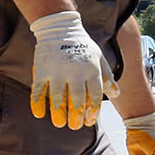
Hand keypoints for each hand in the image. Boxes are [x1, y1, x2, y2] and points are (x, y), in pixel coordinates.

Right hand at [28, 11, 116, 127]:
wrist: (60, 29)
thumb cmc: (82, 45)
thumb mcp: (99, 58)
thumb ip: (107, 76)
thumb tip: (116, 94)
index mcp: (91, 70)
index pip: (94, 95)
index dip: (92, 111)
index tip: (89, 122)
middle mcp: (75, 72)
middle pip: (77, 100)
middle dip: (76, 116)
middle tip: (74, 126)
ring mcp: (57, 71)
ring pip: (58, 98)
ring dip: (59, 114)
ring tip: (59, 124)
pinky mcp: (41, 70)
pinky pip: (38, 90)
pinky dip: (37, 103)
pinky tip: (39, 114)